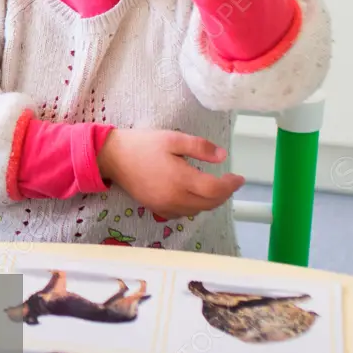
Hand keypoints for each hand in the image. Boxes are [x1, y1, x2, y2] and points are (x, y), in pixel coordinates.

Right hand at [97, 128, 244, 219]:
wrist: (112, 157)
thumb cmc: (143, 145)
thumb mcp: (173, 138)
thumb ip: (200, 148)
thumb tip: (222, 156)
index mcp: (181, 180)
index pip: (215, 190)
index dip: (231, 185)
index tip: (239, 178)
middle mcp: (175, 198)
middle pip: (209, 204)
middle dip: (223, 194)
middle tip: (230, 182)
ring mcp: (165, 206)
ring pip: (196, 211)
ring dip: (209, 202)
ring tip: (214, 188)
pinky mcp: (156, 208)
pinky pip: (182, 214)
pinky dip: (194, 207)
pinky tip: (193, 195)